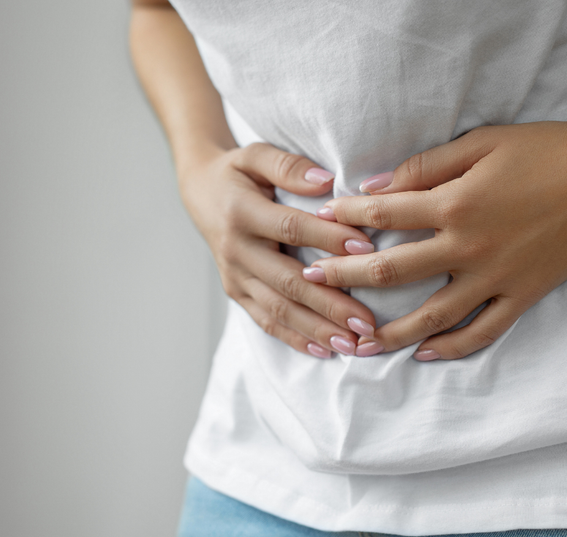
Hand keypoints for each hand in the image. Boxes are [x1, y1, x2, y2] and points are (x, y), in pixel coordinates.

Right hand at [179, 142, 377, 357]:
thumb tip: (326, 182)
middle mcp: (235, 250)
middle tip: (367, 322)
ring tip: (353, 345)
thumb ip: (288, 166)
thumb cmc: (237, 172)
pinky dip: (294, 338)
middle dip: (330, 305)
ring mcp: (234, 276)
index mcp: (241, 213)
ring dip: (317, 329)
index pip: (292, 228)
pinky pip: (265, 321)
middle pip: (288, 281)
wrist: (199, 193)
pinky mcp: (235, 293)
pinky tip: (324, 350)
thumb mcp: (256, 155)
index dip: (328, 239)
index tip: (366, 250)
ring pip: (278, 309)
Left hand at [308, 118, 566, 359]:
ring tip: (355, 343)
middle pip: (392, 270)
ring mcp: (496, 277)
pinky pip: (482, 331)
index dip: (347, 217)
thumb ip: (425, 166)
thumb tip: (375, 186)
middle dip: (345, 276)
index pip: (383, 215)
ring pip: (431, 315)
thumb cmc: (546, 149)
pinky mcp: (523, 294)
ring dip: (388, 330)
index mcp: (454, 203)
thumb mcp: (481, 143)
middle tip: (311, 283)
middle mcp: (468, 247)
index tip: (320, 222)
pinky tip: (424, 354)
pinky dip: (452, 347)